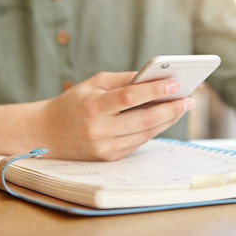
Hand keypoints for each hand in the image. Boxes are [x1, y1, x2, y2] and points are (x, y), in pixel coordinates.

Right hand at [40, 71, 194, 160]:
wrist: (46, 134)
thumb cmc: (73, 103)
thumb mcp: (93, 84)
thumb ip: (123, 80)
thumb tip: (154, 77)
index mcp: (92, 108)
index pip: (129, 98)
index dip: (154, 91)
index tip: (175, 83)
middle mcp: (99, 131)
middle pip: (143, 120)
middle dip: (170, 109)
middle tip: (189, 99)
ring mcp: (104, 148)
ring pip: (145, 134)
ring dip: (167, 120)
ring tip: (182, 107)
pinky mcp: (109, 158)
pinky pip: (138, 142)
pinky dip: (154, 129)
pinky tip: (167, 118)